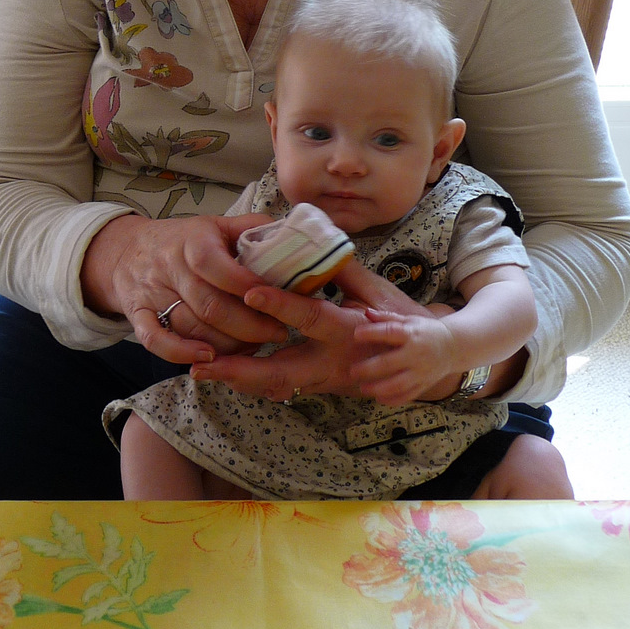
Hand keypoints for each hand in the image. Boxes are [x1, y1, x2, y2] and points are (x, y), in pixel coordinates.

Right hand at [80, 213, 288, 364]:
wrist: (127, 251)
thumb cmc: (184, 240)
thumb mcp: (217, 224)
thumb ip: (253, 229)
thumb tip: (294, 237)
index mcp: (193, 242)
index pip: (220, 268)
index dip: (250, 288)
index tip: (281, 301)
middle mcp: (170, 268)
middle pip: (211, 306)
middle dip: (250, 325)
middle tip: (278, 332)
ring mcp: (152, 294)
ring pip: (191, 327)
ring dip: (227, 345)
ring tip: (256, 347)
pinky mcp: (138, 316)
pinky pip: (155, 340)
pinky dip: (181, 353)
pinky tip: (208, 359)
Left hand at [188, 265, 465, 401]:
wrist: (427, 365)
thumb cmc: (404, 321)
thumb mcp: (380, 291)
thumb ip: (343, 269)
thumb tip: (316, 237)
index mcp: (351, 331)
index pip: (311, 315)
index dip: (280, 304)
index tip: (249, 291)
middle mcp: (336, 362)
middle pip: (283, 372)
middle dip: (241, 370)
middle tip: (203, 364)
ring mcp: (329, 383)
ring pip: (279, 388)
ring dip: (240, 381)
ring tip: (201, 371)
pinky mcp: (324, 391)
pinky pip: (285, 391)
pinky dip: (254, 385)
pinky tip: (226, 376)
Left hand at [349, 307, 461, 405]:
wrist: (453, 346)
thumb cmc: (425, 331)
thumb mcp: (410, 320)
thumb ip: (387, 318)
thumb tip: (366, 313)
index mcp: (412, 334)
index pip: (390, 332)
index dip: (372, 333)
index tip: (356, 334)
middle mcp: (417, 354)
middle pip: (390, 363)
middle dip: (369, 368)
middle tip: (352, 371)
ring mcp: (421, 371)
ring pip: (399, 384)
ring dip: (379, 388)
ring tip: (362, 388)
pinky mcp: (425, 384)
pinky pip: (408, 395)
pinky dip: (393, 399)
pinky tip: (378, 398)